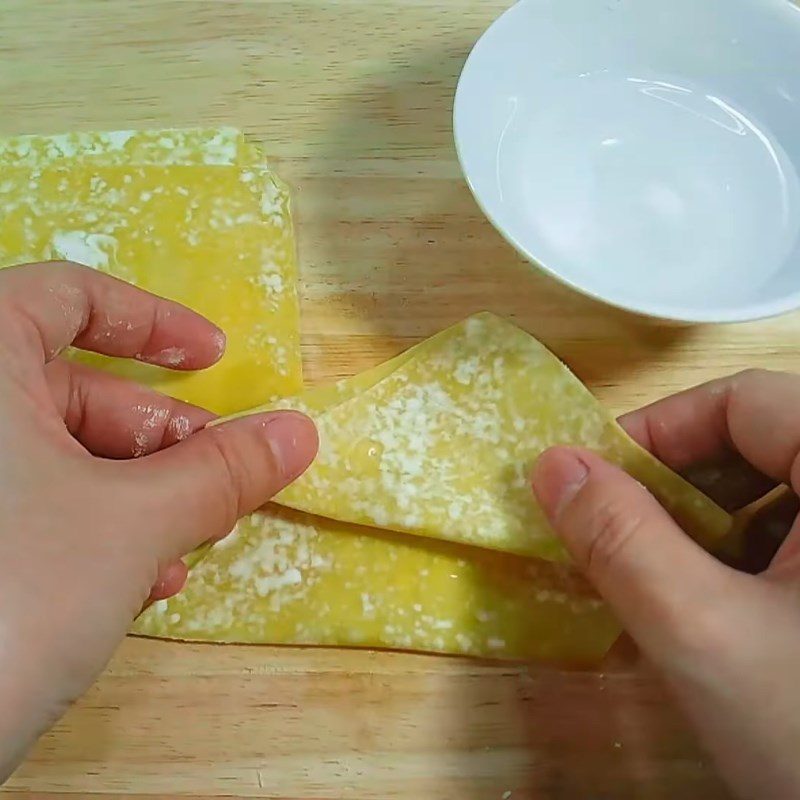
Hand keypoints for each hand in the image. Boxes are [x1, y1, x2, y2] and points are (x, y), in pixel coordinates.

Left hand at [0, 262, 316, 779]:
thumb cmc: (13, 590)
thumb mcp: (132, 522)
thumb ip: (221, 471)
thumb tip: (300, 432)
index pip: (68, 296)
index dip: (152, 321)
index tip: (215, 358)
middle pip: (76, 389)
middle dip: (159, 436)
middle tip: (217, 477)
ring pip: (59, 457)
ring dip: (137, 493)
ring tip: (184, 544)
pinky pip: (30, 504)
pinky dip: (91, 528)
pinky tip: (137, 580)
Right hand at [532, 369, 799, 799]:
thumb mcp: (704, 635)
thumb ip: (621, 541)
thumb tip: (550, 465)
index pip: (745, 401)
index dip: (659, 429)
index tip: (595, 483)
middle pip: (762, 445)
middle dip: (677, 486)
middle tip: (619, 535)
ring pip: (777, 498)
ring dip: (704, 527)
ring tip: (659, 579)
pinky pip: (795, 545)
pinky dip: (741, 561)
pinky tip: (713, 611)